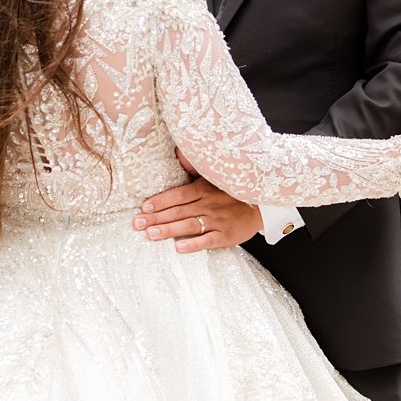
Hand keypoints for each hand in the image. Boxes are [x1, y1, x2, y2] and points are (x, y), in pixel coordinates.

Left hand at [133, 149, 261, 252]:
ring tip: (150, 234)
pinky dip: (193, 244)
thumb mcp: (216, 175)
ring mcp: (218, 220)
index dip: (160, 201)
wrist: (263, 205)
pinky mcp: (226, 235)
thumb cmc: (233, 191)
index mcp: (205, 188)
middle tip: (137, 223)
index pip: (178, 194)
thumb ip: (194, 167)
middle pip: (178, 211)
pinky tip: (179, 248)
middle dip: (156, 217)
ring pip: (189, 225)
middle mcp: (209, 204)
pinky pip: (208, 240)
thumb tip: (177, 152)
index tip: (144, 207)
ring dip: (169, 230)